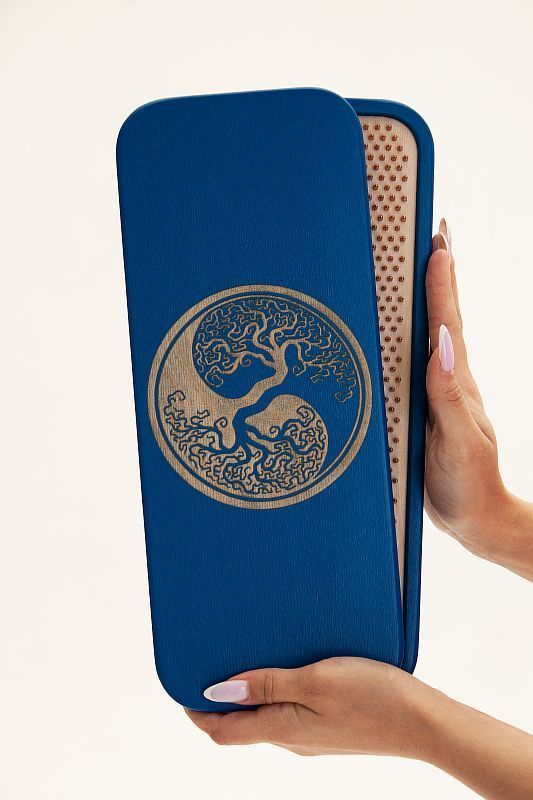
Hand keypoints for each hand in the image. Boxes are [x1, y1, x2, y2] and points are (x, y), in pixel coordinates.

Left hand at [186, 657, 431, 756]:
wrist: (423, 722)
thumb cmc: (373, 697)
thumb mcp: (314, 681)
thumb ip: (266, 686)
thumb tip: (217, 691)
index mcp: (282, 730)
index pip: (223, 731)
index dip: (197, 712)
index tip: (183, 684)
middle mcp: (292, 739)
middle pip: (241, 726)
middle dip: (220, 700)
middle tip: (209, 663)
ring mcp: (312, 737)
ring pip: (266, 718)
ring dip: (248, 694)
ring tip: (244, 660)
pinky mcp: (330, 728)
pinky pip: (290, 713)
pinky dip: (274, 693)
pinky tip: (286, 669)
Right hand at [425, 220, 532, 578]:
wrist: (476, 518)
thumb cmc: (468, 483)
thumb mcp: (458, 442)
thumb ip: (449, 395)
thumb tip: (443, 342)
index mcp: (456, 381)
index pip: (447, 321)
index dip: (441, 280)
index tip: (437, 240)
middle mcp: (448, 378)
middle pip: (443, 316)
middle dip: (439, 272)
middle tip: (433, 233)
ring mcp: (438, 391)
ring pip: (431, 334)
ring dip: (427, 297)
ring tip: (421, 265)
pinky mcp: (425, 407)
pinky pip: (416, 361)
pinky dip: (411, 334)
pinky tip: (401, 331)